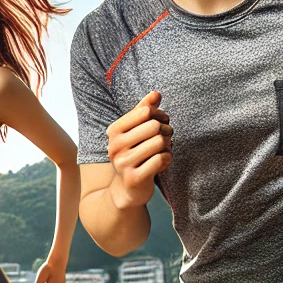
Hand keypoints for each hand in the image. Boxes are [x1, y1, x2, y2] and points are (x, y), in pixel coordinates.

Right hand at [106, 91, 172, 209]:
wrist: (127, 188)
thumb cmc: (134, 154)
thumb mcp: (135, 131)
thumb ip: (144, 110)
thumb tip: (156, 93)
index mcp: (114, 131)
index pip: (145, 111)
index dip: (160, 115)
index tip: (162, 122)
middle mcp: (115, 146)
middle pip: (154, 126)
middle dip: (166, 130)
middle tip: (167, 137)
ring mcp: (123, 163)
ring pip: (159, 142)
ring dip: (168, 145)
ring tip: (165, 148)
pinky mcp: (134, 178)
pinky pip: (161, 160)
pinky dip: (168, 158)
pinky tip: (164, 161)